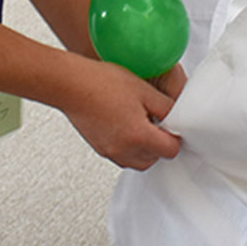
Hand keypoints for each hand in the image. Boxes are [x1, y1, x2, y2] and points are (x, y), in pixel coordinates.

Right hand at [61, 59, 180, 169]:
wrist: (70, 84)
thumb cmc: (101, 84)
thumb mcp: (144, 90)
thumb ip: (166, 108)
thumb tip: (176, 118)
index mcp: (139, 136)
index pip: (171, 150)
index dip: (174, 136)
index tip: (170, 124)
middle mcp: (124, 150)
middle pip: (154, 159)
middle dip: (159, 143)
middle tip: (156, 122)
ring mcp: (110, 151)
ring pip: (138, 161)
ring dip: (144, 148)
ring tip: (140, 124)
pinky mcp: (100, 148)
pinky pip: (121, 156)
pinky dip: (128, 147)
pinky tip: (125, 125)